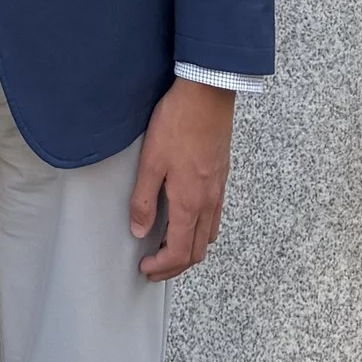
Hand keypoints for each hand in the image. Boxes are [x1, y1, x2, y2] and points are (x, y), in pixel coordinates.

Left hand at [129, 77, 234, 279]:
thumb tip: (139, 231)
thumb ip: (144, 200)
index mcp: (190, 203)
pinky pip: (215, 218)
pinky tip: (186, 220)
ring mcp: (218, 191)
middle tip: (154, 267)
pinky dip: (200, 232)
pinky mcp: (221, 178)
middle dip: (175, 267)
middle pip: (197, 251)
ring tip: (168, 248)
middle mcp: (208, 202)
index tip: (145, 268)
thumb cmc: (178, 123)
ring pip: (209, 236)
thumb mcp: (151, 161)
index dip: (162, 267)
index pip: (179, 252)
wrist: (208, 94)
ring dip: (190, 251)